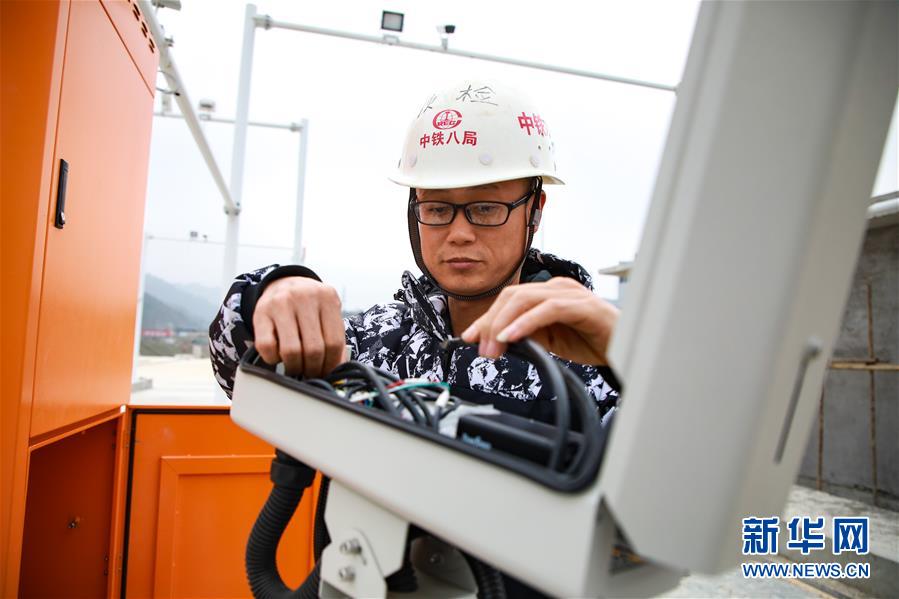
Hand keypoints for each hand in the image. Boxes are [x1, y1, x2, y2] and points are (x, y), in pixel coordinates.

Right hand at [253, 276, 345, 376]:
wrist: (283, 283)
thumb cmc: (309, 305)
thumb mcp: (327, 312)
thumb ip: (334, 336)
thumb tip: (337, 367)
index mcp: (327, 297)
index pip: (334, 342)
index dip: (331, 364)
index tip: (327, 372)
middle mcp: (304, 297)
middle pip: (314, 349)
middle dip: (313, 369)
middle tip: (311, 372)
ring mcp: (280, 303)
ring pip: (291, 351)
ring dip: (294, 367)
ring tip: (296, 366)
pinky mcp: (261, 312)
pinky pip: (267, 347)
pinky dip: (273, 359)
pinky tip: (278, 355)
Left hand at [460, 277, 619, 364]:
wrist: (626, 349)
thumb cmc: (592, 341)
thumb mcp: (551, 341)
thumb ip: (527, 336)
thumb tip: (497, 340)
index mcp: (548, 293)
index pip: (509, 299)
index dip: (486, 317)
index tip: (469, 338)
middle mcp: (557, 287)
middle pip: (512, 296)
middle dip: (490, 322)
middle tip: (481, 349)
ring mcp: (570, 294)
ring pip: (526, 299)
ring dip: (503, 324)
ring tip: (493, 347)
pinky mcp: (583, 306)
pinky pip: (548, 310)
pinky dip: (526, 323)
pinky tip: (512, 336)